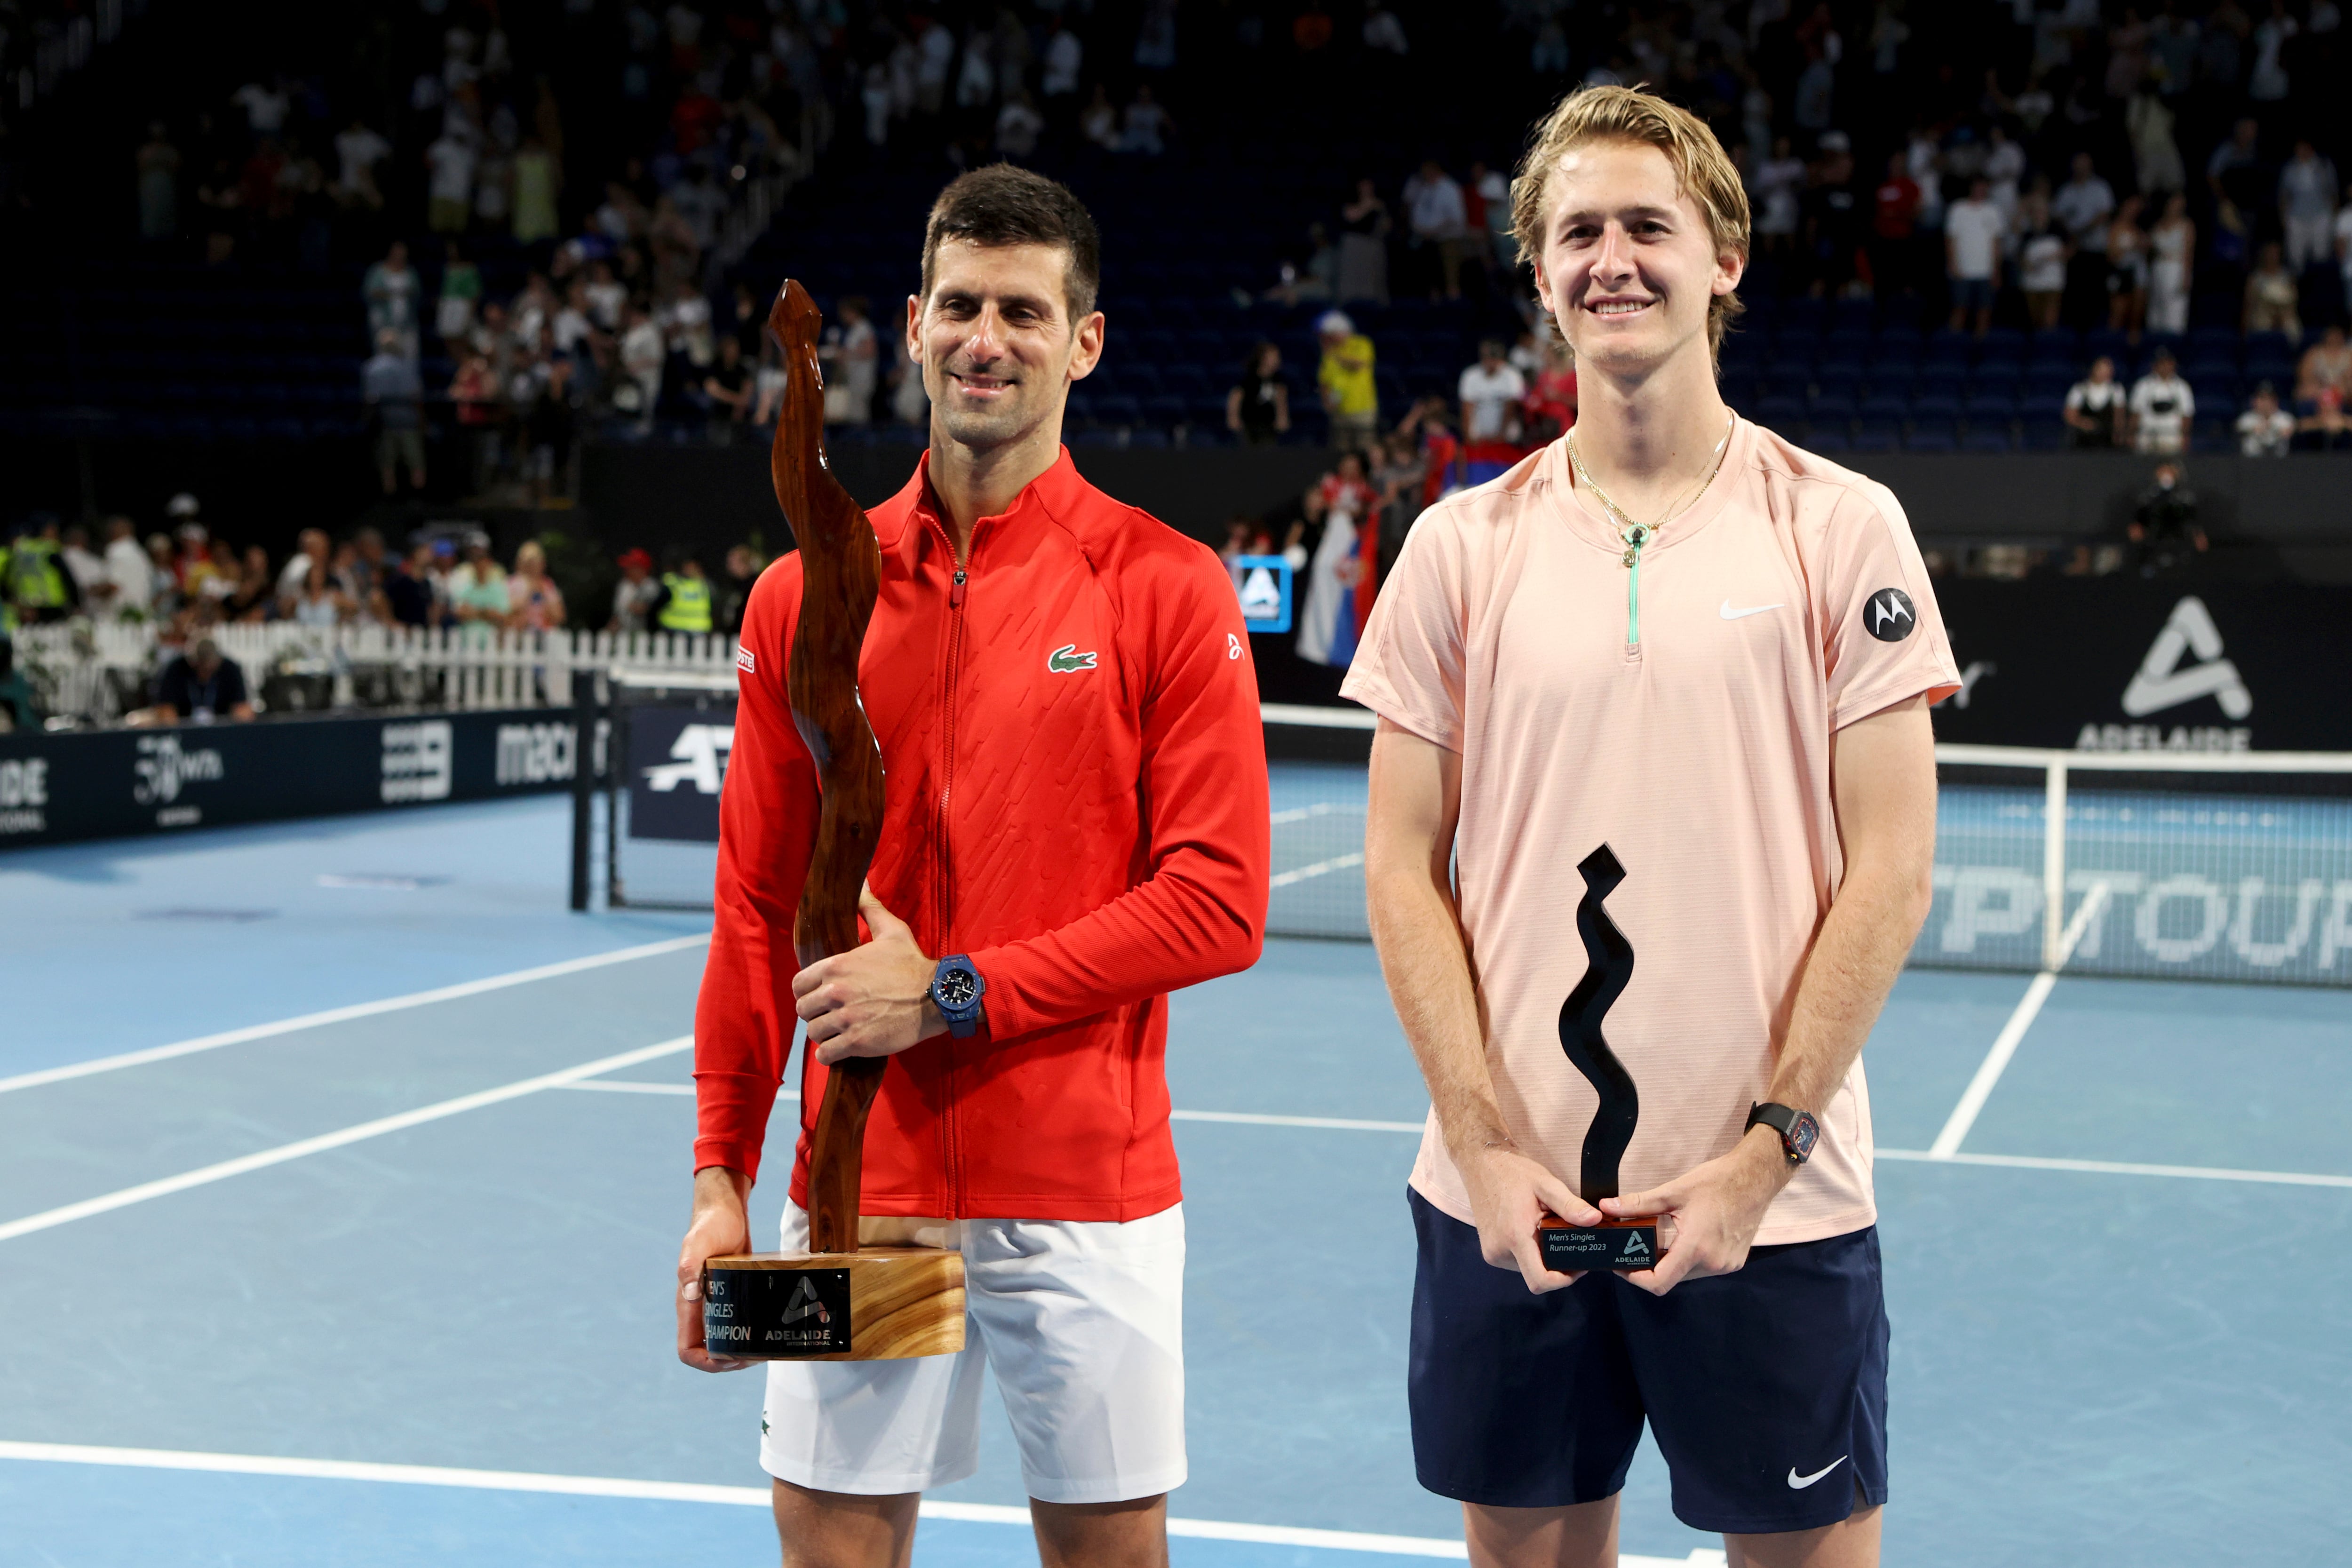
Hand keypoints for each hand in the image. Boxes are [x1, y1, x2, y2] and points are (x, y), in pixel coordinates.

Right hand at [677, 1165, 754, 1372]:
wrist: (725, 1208)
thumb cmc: (711, 1224)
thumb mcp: (700, 1243)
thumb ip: (690, 1266)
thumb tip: (688, 1294)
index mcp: (687, 1303)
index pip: (688, 1349)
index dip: (707, 1363)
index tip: (732, 1359)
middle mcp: (699, 1307)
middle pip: (707, 1351)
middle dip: (729, 1361)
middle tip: (756, 1355)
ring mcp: (715, 1301)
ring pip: (722, 1339)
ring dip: (740, 1350)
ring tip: (765, 1347)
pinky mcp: (731, 1292)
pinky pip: (735, 1322)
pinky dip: (748, 1331)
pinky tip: (768, 1328)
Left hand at [791, 885, 943, 1065]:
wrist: (937, 996)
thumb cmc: (912, 964)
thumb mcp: (891, 930)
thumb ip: (869, 907)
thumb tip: (861, 881)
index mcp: (837, 965)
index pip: (798, 984)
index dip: (806, 991)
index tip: (819, 996)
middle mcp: (836, 991)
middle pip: (803, 1010)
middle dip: (815, 1013)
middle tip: (831, 1015)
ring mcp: (846, 1019)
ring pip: (813, 1033)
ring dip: (824, 1035)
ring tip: (838, 1032)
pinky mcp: (857, 1043)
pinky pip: (825, 1055)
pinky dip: (830, 1054)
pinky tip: (842, 1048)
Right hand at [1459, 1142, 1601, 1294]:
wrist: (1481, 1164)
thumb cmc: (1513, 1172)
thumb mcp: (1546, 1184)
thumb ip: (1569, 1205)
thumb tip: (1595, 1220)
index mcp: (1515, 1237)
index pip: (1540, 1280)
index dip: (1564, 1280)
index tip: (1579, 1266)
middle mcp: (1500, 1251)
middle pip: (1536, 1276)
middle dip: (1557, 1265)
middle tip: (1569, 1242)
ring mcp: (1493, 1253)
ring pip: (1527, 1269)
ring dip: (1543, 1258)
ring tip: (1549, 1232)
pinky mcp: (1490, 1251)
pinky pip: (1517, 1262)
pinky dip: (1531, 1253)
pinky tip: (1535, 1233)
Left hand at [1601, 1127, 1790, 1296]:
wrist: (1755, 1179)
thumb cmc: (1717, 1182)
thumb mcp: (1673, 1192)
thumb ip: (1638, 1204)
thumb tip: (1606, 1207)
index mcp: (1696, 1248)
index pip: (1659, 1282)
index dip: (1635, 1278)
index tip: (1621, 1265)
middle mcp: (1713, 1263)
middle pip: (1671, 1278)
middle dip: (1650, 1266)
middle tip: (1634, 1247)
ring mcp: (1726, 1265)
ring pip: (1686, 1274)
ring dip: (1670, 1262)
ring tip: (1657, 1241)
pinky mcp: (1734, 1262)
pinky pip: (1703, 1268)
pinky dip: (1688, 1259)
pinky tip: (1682, 1239)